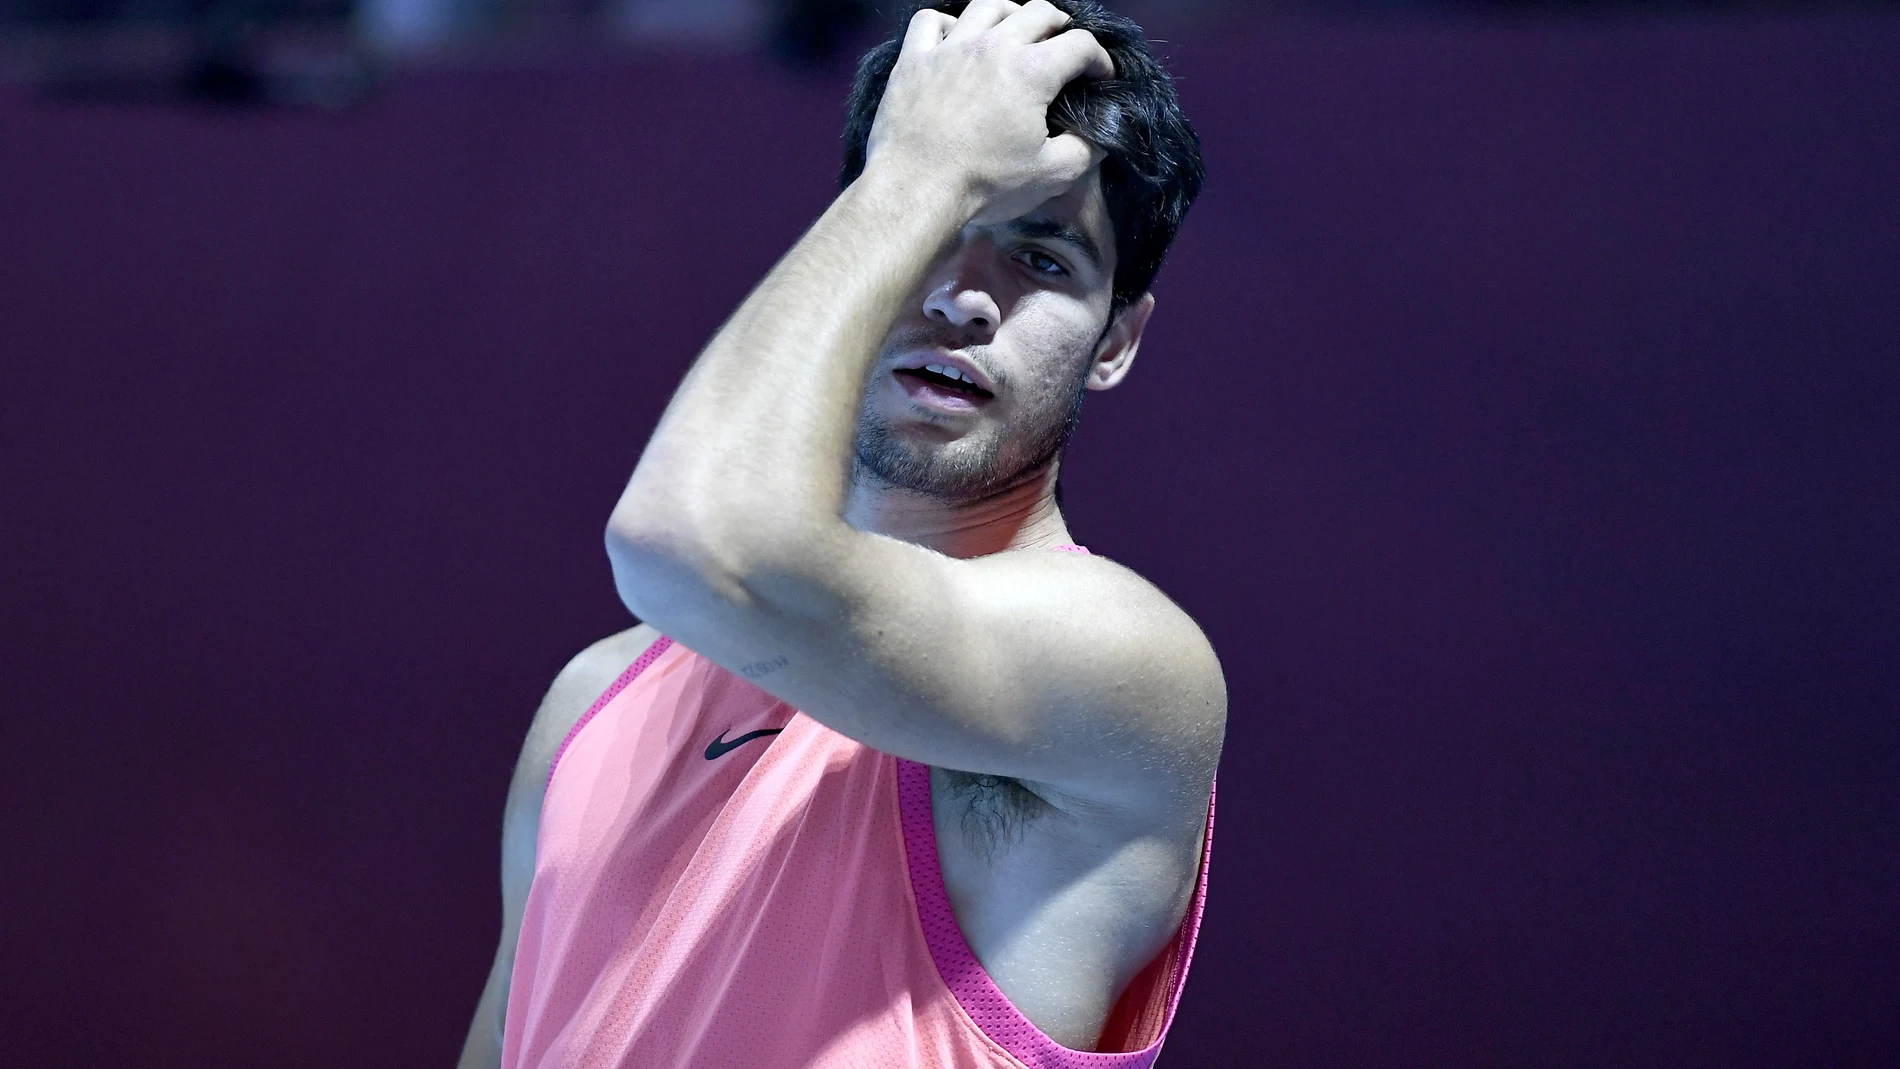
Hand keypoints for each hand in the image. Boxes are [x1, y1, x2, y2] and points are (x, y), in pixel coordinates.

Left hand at [863, 0, 1114, 224]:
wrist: (915, 189)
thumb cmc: (984, 184)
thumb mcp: (1050, 175)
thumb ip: (1084, 151)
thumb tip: (1099, 137)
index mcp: (1032, 71)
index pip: (1080, 44)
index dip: (1099, 59)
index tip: (1100, 76)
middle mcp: (993, 46)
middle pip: (1038, 11)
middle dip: (1061, 26)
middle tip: (1063, 49)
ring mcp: (950, 47)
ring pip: (987, 5)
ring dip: (1010, 14)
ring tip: (1014, 33)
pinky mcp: (914, 59)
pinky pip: (930, 21)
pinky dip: (947, 24)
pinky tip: (955, 40)